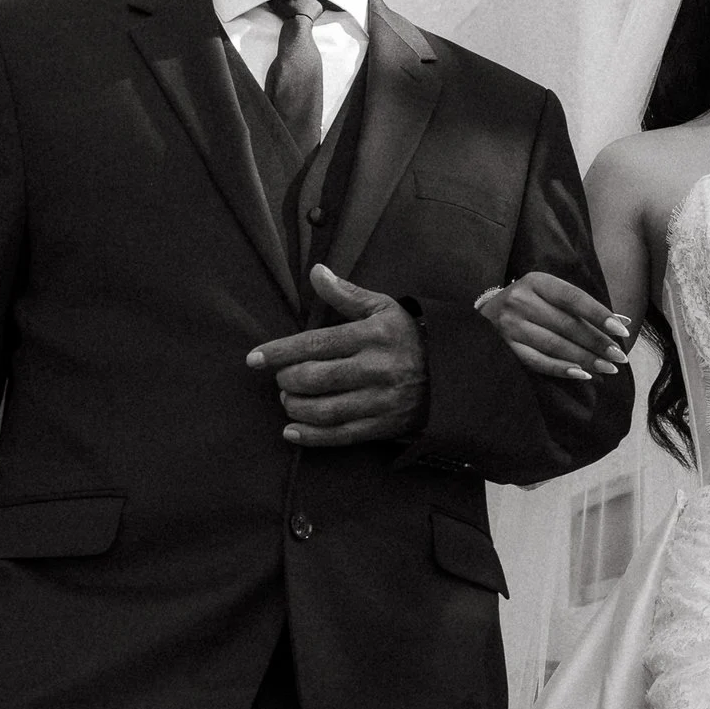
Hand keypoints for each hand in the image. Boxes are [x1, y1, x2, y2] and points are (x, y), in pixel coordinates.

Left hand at [248, 266, 425, 445]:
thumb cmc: (409, 337)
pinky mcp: (385, 426)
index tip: (254, 359)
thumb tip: (315, 271)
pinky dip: (312, 437)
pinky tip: (291, 431)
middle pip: (314, 378)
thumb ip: (346, 294)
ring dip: (295, 408)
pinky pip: (342, 435)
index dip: (279, 352)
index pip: (315, 344)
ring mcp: (381, 400)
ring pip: (324, 409)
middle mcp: (375, 369)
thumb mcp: (383, 308)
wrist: (455, 373)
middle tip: (282, 380)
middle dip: (287, 381)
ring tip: (288, 401)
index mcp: (371, 336)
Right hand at [479, 272, 631, 379]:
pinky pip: (538, 361)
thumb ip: (582, 307)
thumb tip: (623, 322)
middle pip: (567, 325)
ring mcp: (510, 325)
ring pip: (555, 345)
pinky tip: (582, 374)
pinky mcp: (504, 347)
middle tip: (620, 357)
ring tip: (608, 368)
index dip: (599, 315)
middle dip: (597, 342)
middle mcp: (521, 300)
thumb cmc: (528, 304)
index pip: (574, 298)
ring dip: (585, 358)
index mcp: (536, 282)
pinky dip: (562, 369)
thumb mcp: (549, 295)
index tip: (622, 331)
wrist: (484, 315)